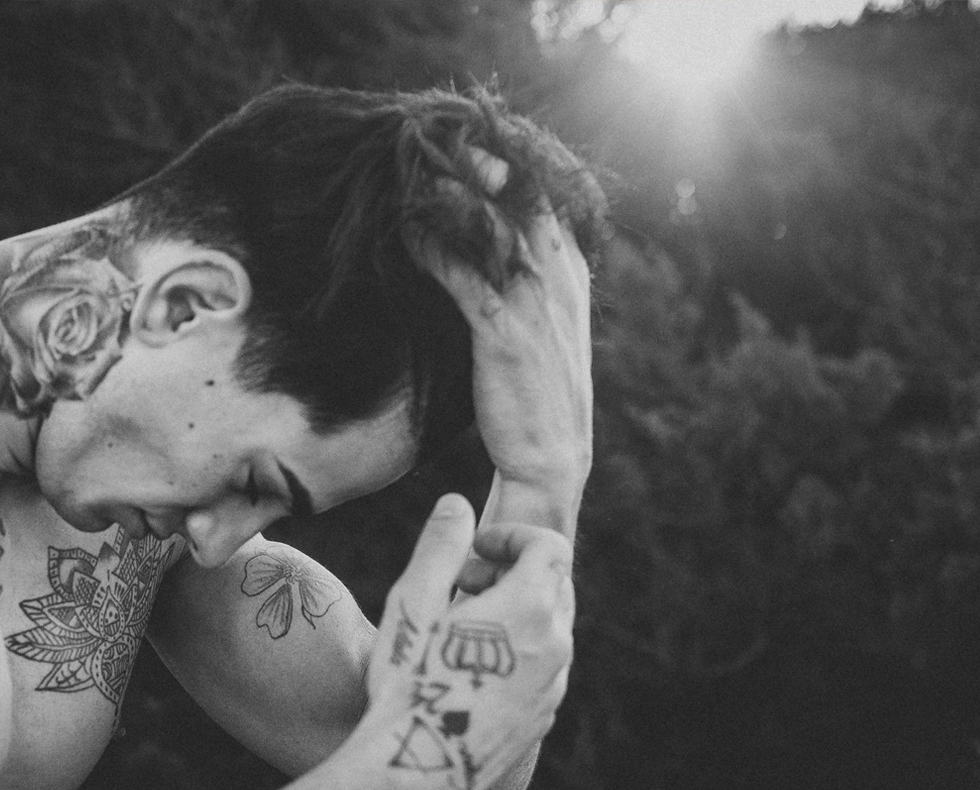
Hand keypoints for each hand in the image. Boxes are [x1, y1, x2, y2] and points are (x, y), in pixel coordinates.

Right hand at [360, 494, 573, 789]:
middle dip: (515, 570)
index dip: (512, 536)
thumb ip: (440, 547)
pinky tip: (471, 668)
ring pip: (553, 626)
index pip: (550, 545)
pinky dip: (521, 650)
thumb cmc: (407, 684)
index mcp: (528, 607)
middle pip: (556, 582)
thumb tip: (458, 503)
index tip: (473, 550)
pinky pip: (546, 666)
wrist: (417, 770)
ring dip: (518, 611)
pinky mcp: (545, 716)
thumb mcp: (413, 605)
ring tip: (462, 628)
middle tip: (462, 586)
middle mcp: (555, 644)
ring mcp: (555, 684)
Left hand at [405, 147, 593, 499]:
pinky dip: (433, 249)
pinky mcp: (503, 333)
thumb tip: (489, 252)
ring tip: (417, 171)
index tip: (476, 143)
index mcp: (573, 276)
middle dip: (485, 164)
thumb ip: (527, 286)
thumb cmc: (539, 396)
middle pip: (524, 197)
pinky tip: (406, 234)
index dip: (513, 166)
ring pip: (493, 228)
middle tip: (443, 140)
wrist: (552, 459)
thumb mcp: (546, 330)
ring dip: (453, 197)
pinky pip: (463, 276)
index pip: (548, 200)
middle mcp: (560, 280)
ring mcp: (534, 304)